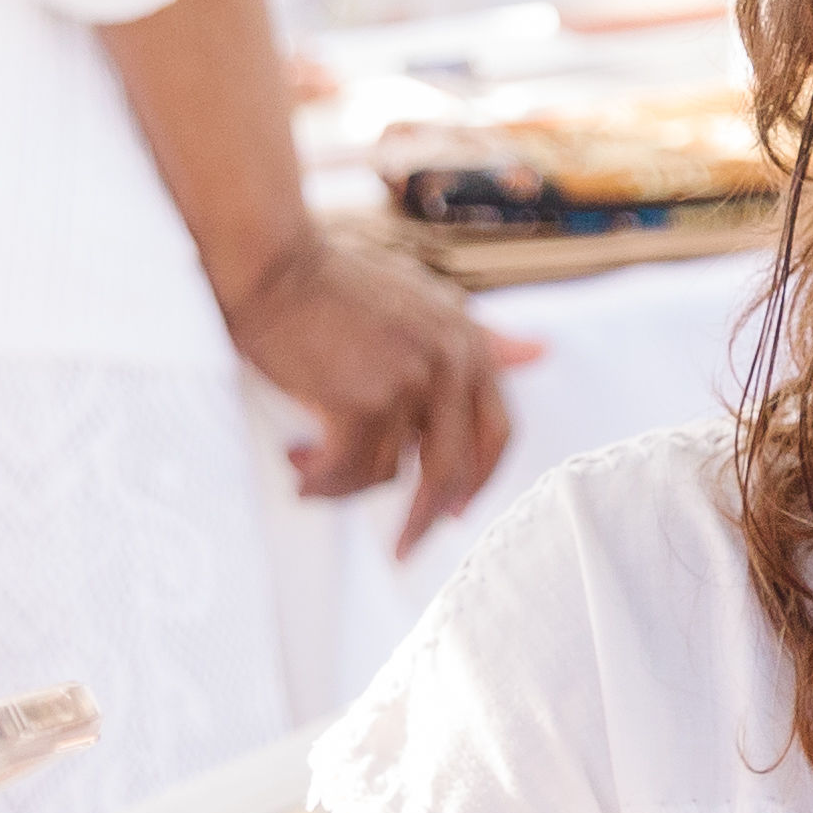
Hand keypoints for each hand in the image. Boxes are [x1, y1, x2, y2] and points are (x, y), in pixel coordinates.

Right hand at [224, 224, 532, 550]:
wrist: (272, 263)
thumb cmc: (337, 281)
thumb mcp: (423, 300)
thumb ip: (480, 337)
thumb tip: (540, 353)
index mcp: (468, 343)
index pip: (497, 433)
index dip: (479, 480)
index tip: (454, 512)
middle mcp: (448, 365)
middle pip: (452, 471)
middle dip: (424, 518)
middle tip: (402, 548)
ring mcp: (407, 385)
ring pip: (387, 475)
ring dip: (344, 484)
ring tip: (308, 464)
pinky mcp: (361, 403)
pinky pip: (347, 473)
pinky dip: (320, 480)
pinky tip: (297, 463)